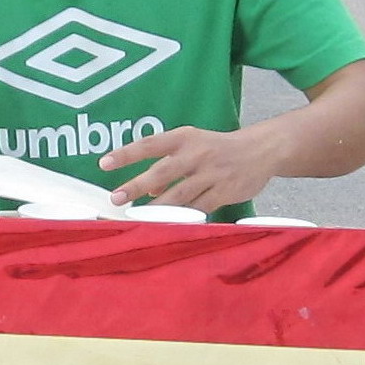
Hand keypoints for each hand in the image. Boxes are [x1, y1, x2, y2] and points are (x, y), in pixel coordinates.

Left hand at [104, 124, 282, 211]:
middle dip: (136, 186)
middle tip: (116, 198)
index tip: (104, 164)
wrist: (261, 150)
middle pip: (161, 172)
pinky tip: (168, 226)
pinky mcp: (224, 192)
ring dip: (156, 208)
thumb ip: (169, 164)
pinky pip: (198, 209)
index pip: (149, 144)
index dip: (126, 154)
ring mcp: (211, 174)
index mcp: (184, 138)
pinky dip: (182, 218)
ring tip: (138, 218)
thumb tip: (147, 190)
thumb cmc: (219, 148)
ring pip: (179, 195)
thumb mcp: (193, 145)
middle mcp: (196, 154)